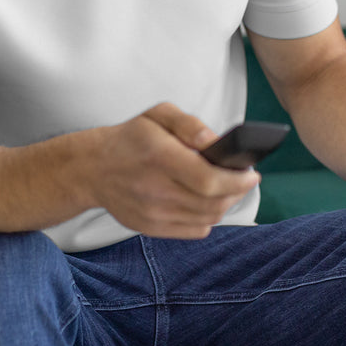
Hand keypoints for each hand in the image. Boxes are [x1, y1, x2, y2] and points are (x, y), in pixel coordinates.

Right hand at [88, 103, 260, 238]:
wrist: (93, 168)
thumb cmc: (131, 138)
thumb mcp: (158, 114)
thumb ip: (189, 124)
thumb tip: (215, 142)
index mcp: (160, 156)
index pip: (210, 180)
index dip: (238, 180)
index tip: (251, 174)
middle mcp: (155, 189)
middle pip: (213, 202)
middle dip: (236, 192)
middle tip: (243, 179)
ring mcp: (152, 213)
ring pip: (207, 218)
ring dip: (224, 204)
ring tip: (227, 189)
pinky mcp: (150, 228)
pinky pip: (194, 230)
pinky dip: (208, 218)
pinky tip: (206, 202)